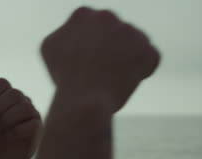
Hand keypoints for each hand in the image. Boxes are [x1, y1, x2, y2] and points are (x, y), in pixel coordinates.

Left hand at [0, 78, 42, 158]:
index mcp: (5, 95)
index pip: (2, 83)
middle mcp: (21, 101)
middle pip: (14, 93)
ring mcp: (31, 113)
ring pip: (25, 107)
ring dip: (7, 119)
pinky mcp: (37, 128)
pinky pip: (33, 123)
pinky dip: (17, 130)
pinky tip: (9, 136)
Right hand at [41, 6, 160, 113]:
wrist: (84, 100)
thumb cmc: (65, 79)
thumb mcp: (51, 48)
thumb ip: (66, 32)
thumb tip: (75, 31)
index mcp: (83, 15)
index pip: (95, 29)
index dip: (94, 48)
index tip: (91, 63)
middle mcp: (108, 16)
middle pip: (116, 35)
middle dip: (113, 51)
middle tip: (103, 73)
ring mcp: (130, 31)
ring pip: (134, 45)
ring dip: (129, 59)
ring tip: (114, 79)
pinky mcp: (147, 49)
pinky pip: (151, 58)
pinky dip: (143, 70)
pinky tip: (128, 81)